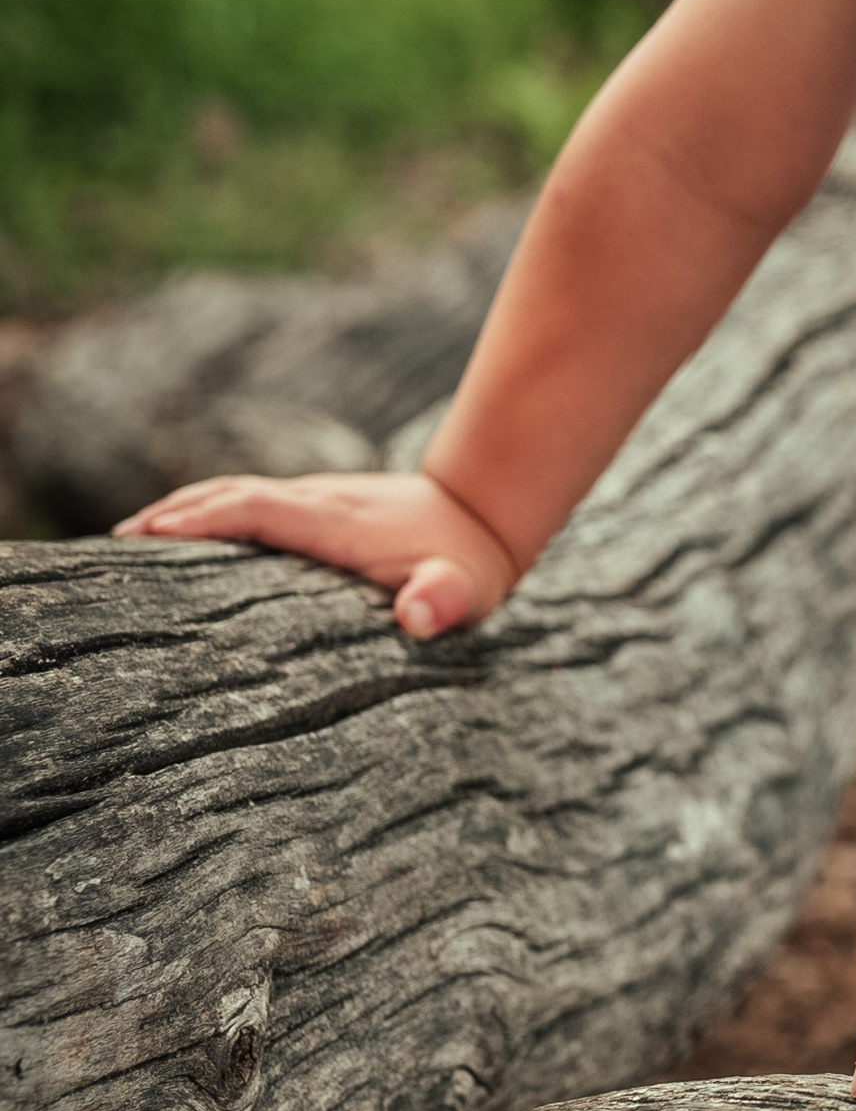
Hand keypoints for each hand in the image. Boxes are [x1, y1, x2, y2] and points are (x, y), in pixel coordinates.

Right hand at [112, 467, 520, 637]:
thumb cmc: (468, 567)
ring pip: (236, 493)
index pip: (257, 510)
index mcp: (336, 523)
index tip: (150, 534)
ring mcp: (314, 501)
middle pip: (232, 494)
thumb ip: (442, 602)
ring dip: (184, 509)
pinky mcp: (315, 508)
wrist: (485, 514)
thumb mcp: (464, 591)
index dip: (204, 519)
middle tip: (115, 544)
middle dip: (174, 514)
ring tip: (128, 539)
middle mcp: (317, 502)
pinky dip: (208, 512)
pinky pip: (249, 504)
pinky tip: (181, 536)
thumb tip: (419, 617)